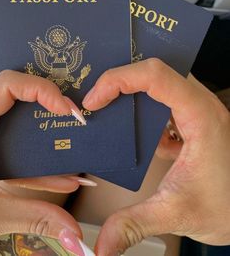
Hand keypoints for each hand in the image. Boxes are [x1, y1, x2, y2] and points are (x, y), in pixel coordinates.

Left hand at [0, 70, 94, 255]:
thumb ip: (34, 216)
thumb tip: (71, 229)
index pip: (7, 86)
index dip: (41, 90)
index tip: (65, 109)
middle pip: (19, 97)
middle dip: (51, 107)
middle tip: (74, 118)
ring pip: (22, 125)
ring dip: (51, 140)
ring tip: (74, 150)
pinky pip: (20, 150)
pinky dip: (42, 165)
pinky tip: (63, 178)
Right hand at [82, 58, 229, 254]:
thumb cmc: (227, 206)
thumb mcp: (176, 213)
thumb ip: (134, 225)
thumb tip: (102, 245)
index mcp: (201, 118)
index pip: (155, 76)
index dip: (118, 80)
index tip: (95, 100)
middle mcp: (201, 106)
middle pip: (155, 73)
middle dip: (120, 81)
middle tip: (97, 100)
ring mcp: (197, 111)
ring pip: (160, 83)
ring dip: (132, 94)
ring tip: (110, 108)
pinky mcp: (192, 121)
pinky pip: (165, 101)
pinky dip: (145, 109)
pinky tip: (138, 132)